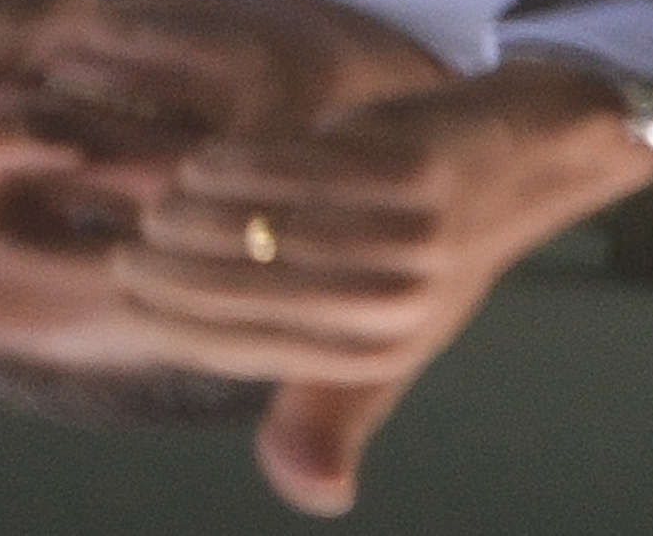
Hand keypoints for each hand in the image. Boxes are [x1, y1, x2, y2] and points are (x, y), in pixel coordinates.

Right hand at [111, 63, 652, 513]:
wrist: (527, 157)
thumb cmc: (436, 254)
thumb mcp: (388, 338)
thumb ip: (329, 406)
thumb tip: (314, 496)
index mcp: (378, 352)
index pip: (247, 346)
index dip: (174, 323)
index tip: (125, 292)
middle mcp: (395, 303)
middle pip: (246, 286)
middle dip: (169, 269)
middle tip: (130, 246)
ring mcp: (407, 233)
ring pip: (262, 223)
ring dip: (194, 213)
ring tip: (164, 202)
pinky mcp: (410, 166)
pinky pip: (296, 165)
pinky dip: (238, 164)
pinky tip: (211, 159)